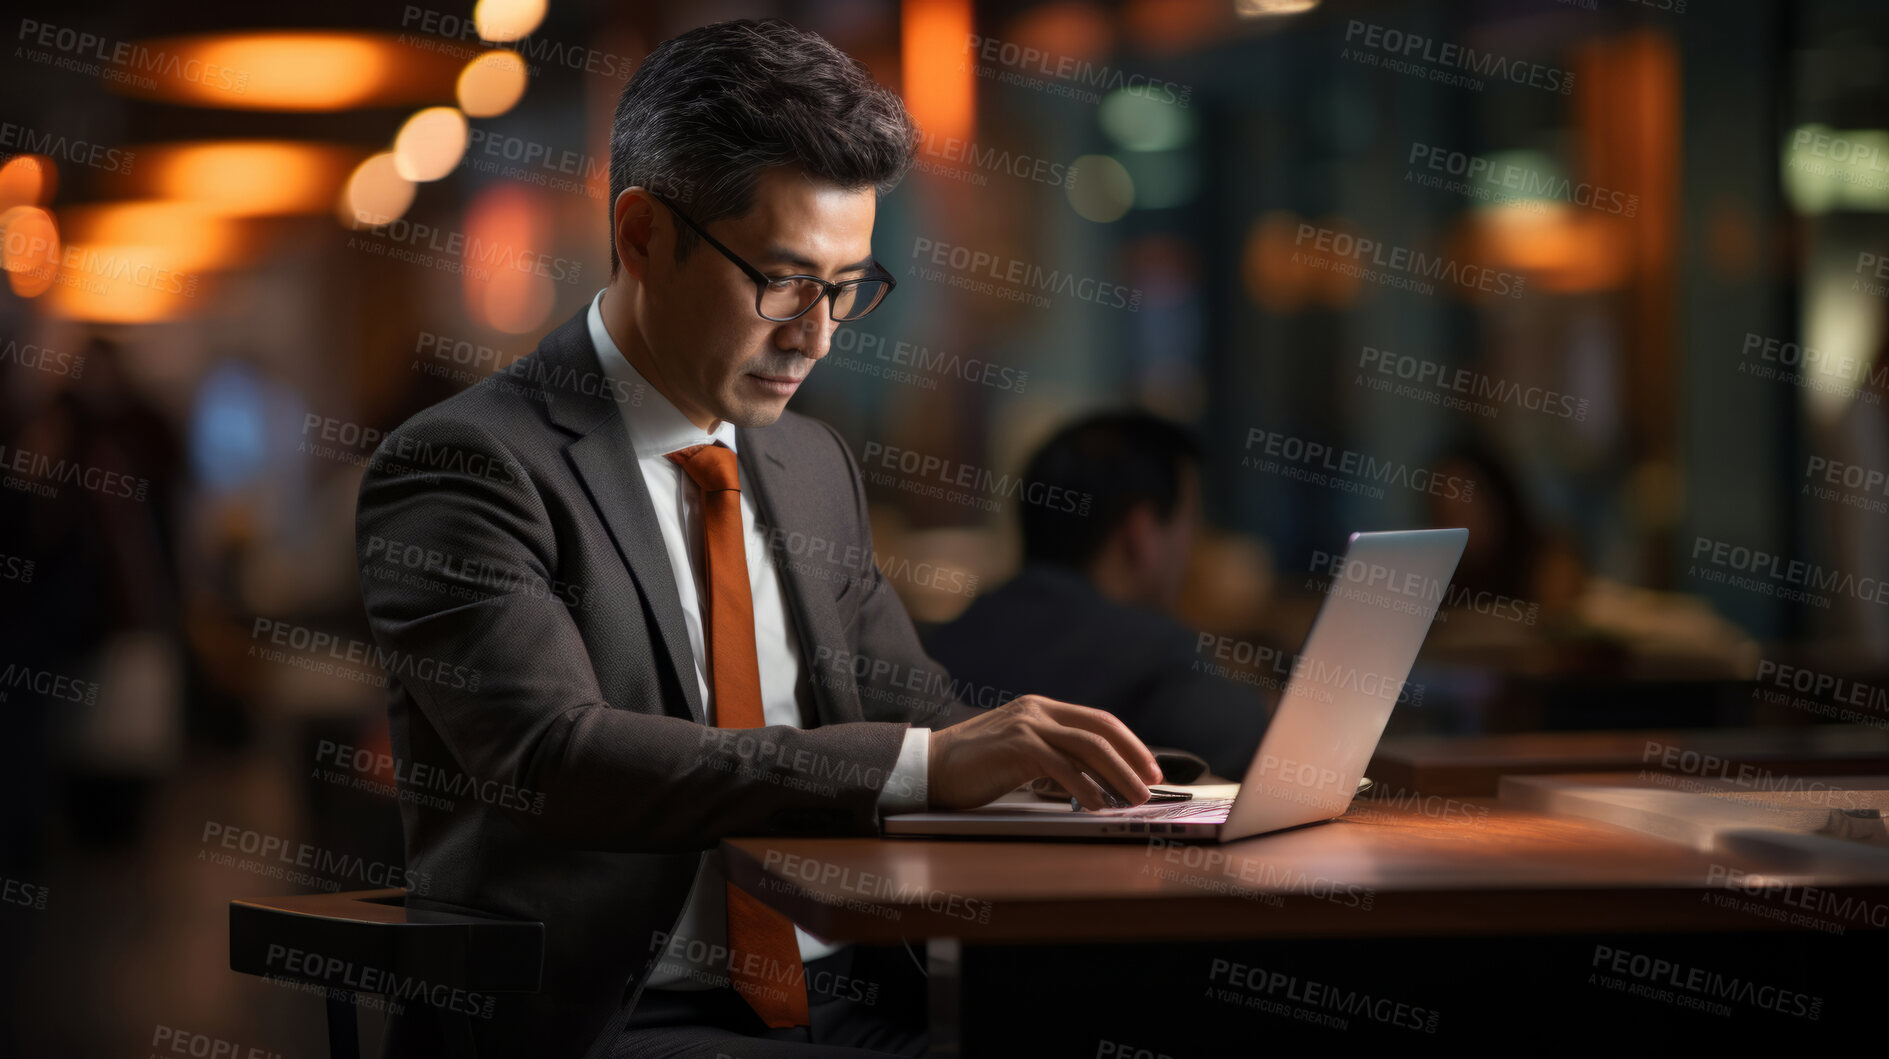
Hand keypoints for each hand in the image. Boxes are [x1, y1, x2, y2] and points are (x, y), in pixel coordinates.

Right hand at [927, 695, 1161, 810]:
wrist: (929, 768)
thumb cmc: (975, 768)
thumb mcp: (1020, 753)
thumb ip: (1053, 755)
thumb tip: (1097, 778)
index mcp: (1041, 708)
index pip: (1098, 721)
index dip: (1130, 743)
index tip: (1149, 767)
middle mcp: (1038, 710)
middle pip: (1101, 730)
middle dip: (1134, 757)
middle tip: (1152, 783)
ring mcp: (1027, 725)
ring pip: (1089, 747)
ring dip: (1119, 775)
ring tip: (1134, 798)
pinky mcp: (1017, 746)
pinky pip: (1063, 767)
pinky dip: (1086, 788)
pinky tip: (1098, 804)